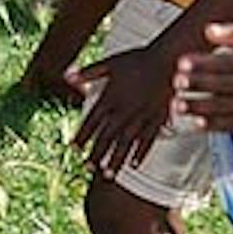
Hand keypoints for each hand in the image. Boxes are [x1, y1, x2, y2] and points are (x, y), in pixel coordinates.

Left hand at [69, 40, 176, 177]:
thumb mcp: (109, 63)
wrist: (167, 59)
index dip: (82, 135)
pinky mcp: (157, 119)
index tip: (74, 148)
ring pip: (125, 143)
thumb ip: (88, 73)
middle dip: (95, 153)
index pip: (92, 121)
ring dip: (114, 159)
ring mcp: (141, 117)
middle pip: (106, 136)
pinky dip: (139, 154)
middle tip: (86, 167)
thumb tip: (66, 76)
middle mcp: (123, 110)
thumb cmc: (138, 59)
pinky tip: (133, 165)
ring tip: (106, 174)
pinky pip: (147, 141)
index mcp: (110, 97)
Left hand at [171, 23, 232, 132]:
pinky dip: (211, 125)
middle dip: (197, 84)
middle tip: (177, 81)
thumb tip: (208, 30)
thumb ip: (231, 34)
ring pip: (223, 108)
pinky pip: (229, 125)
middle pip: (222, 85)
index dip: (202, 64)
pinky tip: (195, 121)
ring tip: (177, 104)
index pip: (225, 63)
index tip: (182, 63)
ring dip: (197, 107)